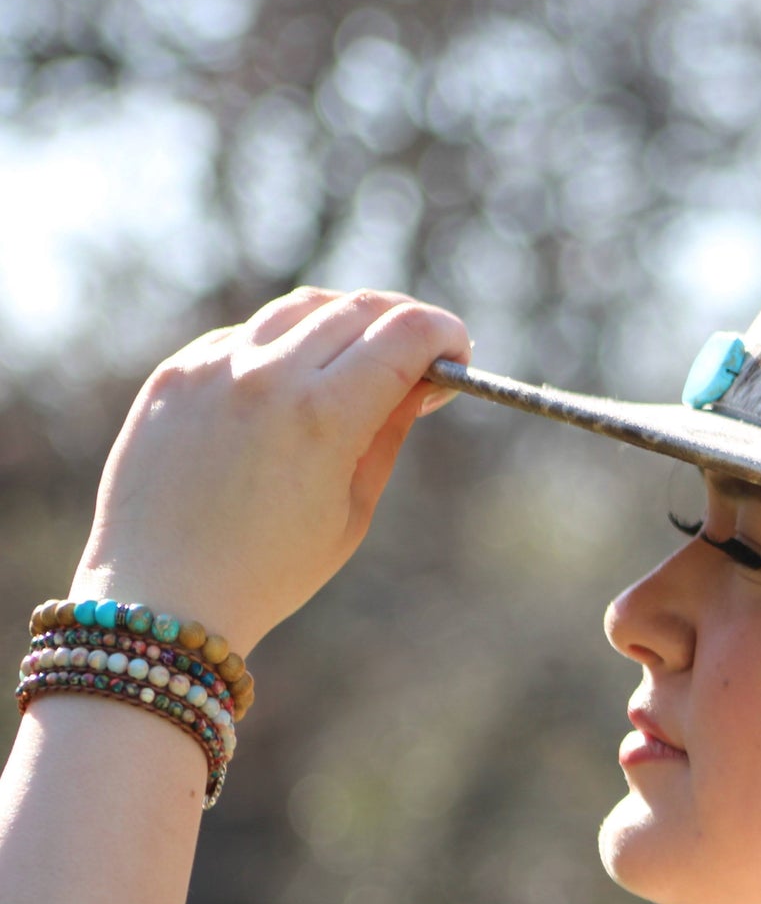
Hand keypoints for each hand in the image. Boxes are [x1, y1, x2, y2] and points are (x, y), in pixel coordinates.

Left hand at [69, 287, 470, 654]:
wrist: (161, 595)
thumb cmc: (270, 570)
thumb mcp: (352, 509)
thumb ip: (389, 432)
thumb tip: (424, 380)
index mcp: (323, 416)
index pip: (405, 333)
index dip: (444, 333)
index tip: (457, 352)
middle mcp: (267, 375)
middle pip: (359, 308)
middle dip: (403, 323)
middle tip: (421, 352)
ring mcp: (213, 367)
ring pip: (301, 308)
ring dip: (345, 323)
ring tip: (360, 362)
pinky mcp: (175, 374)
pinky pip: (247, 336)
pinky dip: (286, 347)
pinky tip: (295, 388)